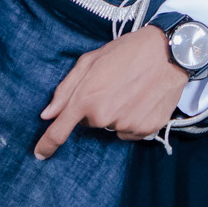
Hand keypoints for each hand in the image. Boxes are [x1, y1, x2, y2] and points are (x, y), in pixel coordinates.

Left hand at [34, 26, 187, 156]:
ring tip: (131, 90)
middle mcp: (104, 117)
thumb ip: (65, 89)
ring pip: (112, 127)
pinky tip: (142, 100)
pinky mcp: (146, 129)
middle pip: (91, 123)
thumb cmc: (126, 52)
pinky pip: (131, 131)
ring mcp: (127, 125)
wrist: (168, 52)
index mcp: (86, 99)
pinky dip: (134, 119)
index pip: (59, 131)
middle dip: (96, 108)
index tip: (39, 155)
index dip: (47, 145)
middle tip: (112, 86)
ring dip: (117, 114)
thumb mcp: (89, 61)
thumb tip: (48, 114)